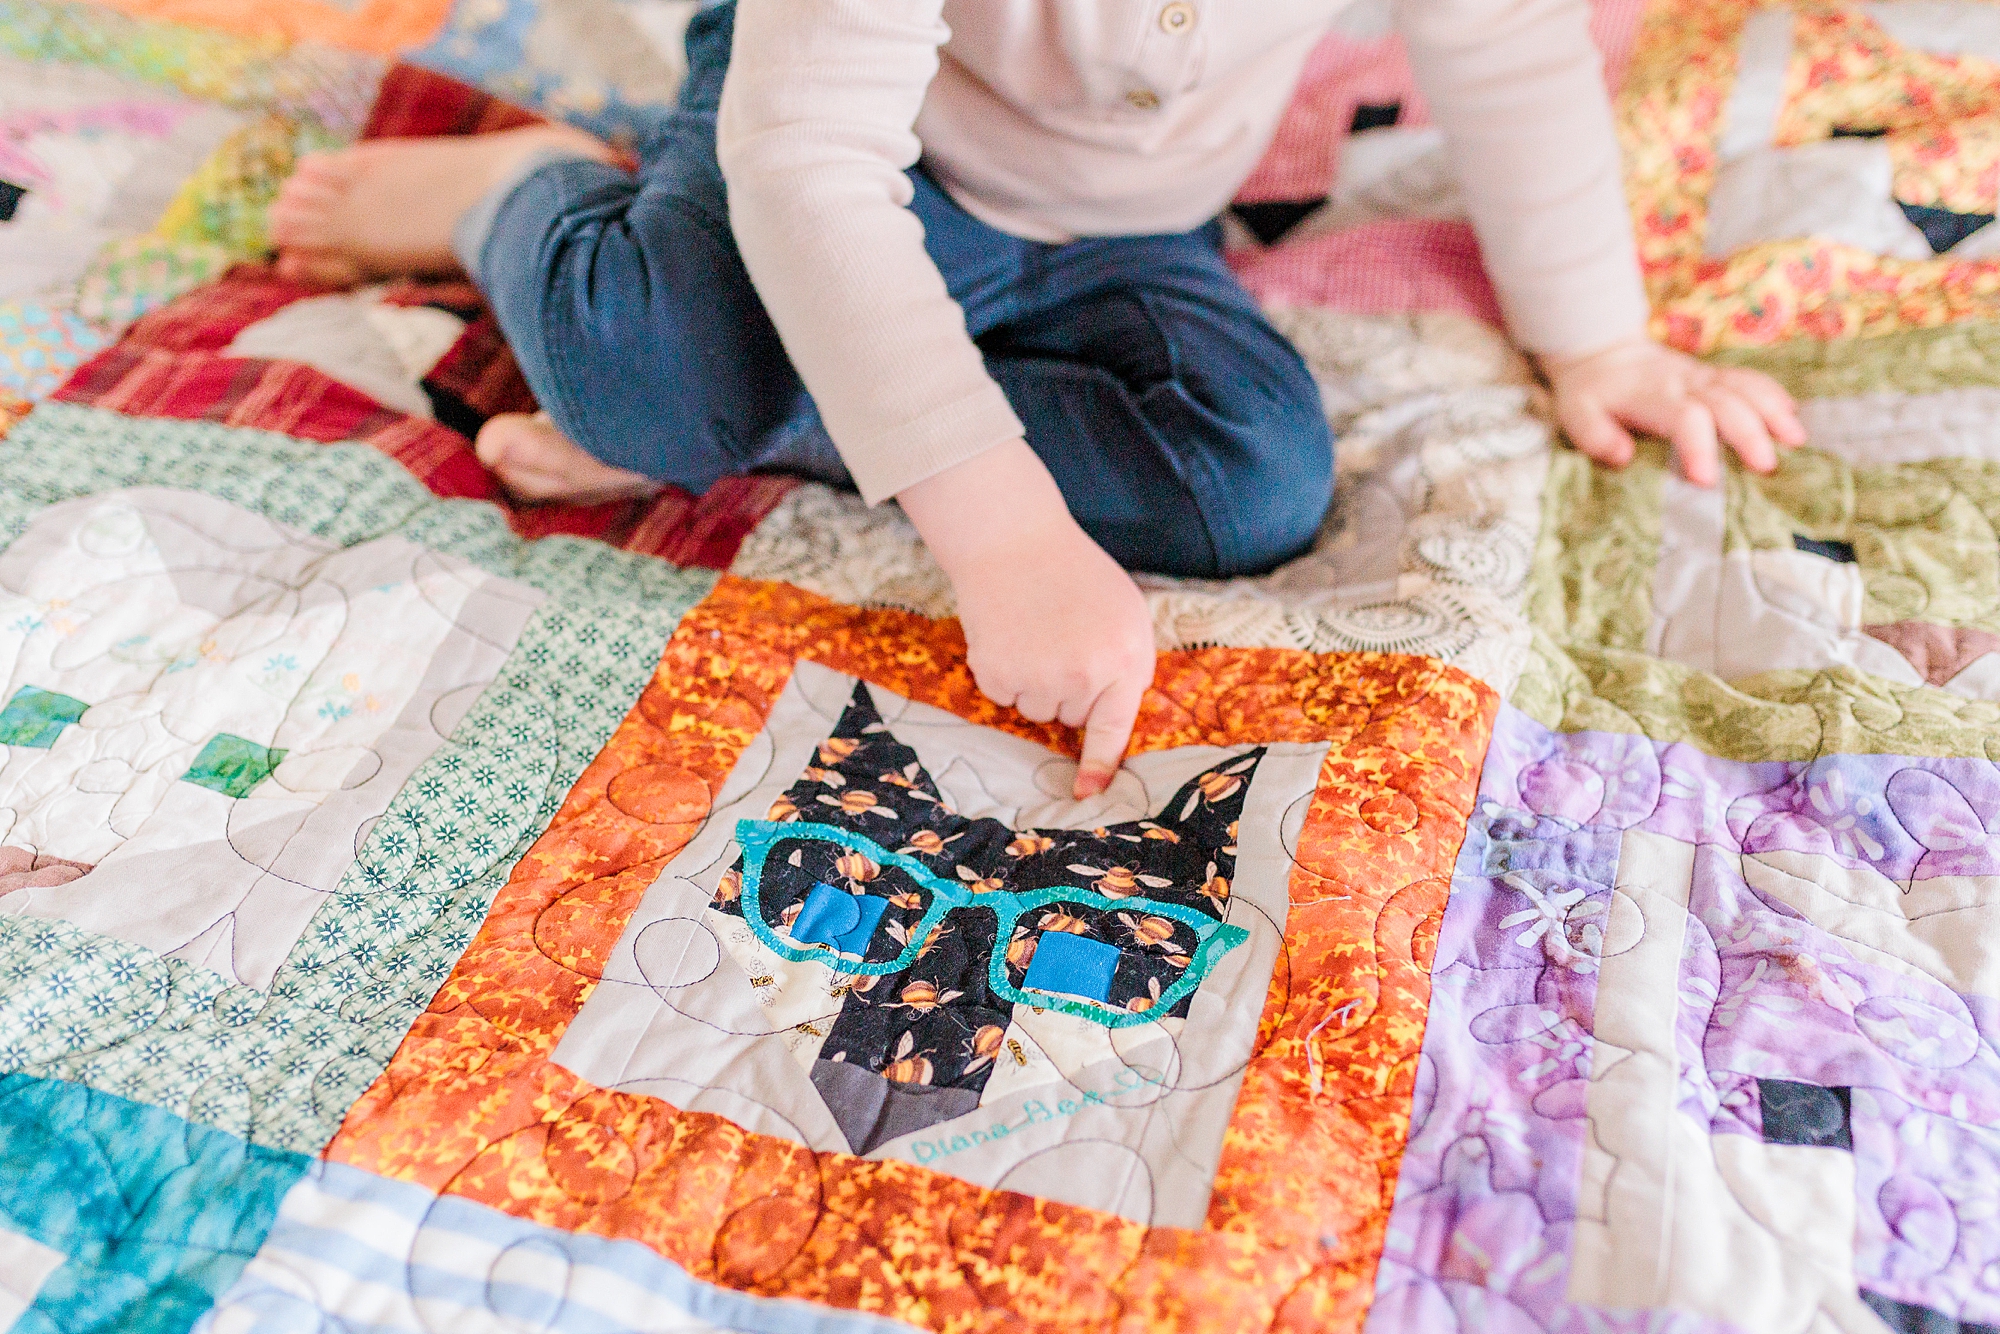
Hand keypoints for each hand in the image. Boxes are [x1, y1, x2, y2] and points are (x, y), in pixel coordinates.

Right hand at [898, 440, 1155, 798]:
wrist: (1014, 539)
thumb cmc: (1074, 575)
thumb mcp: (1125, 613)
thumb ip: (1127, 665)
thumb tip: (1112, 716)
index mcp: (1126, 659)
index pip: (1115, 728)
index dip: (1101, 765)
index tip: (1088, 794)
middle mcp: (1086, 675)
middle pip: (1071, 716)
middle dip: (1067, 686)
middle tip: (1060, 635)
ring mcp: (1040, 676)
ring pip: (1035, 709)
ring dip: (1033, 680)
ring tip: (1034, 630)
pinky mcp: (998, 673)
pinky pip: (1004, 696)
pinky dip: (1003, 671)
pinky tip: (1008, 633)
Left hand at [1542, 337, 1806, 486]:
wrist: (1602, 350)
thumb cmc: (1591, 392)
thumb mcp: (1576, 415)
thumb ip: (1595, 436)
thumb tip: (1622, 456)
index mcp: (1651, 397)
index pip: (1684, 417)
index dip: (1698, 446)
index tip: (1706, 480)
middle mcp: (1683, 383)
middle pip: (1725, 403)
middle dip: (1749, 433)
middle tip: (1767, 467)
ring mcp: (1702, 376)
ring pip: (1745, 386)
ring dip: (1772, 411)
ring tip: (1796, 440)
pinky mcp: (1713, 375)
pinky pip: (1748, 378)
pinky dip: (1773, 394)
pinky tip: (1793, 415)